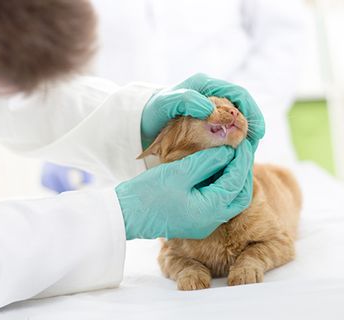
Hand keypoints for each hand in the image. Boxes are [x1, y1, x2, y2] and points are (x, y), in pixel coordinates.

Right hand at [116, 140, 253, 239]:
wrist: (125, 213)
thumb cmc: (147, 193)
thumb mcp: (179, 172)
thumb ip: (207, 161)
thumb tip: (228, 151)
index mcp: (209, 211)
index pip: (236, 182)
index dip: (242, 160)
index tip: (243, 142)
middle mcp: (210, 222)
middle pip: (239, 195)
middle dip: (243, 172)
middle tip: (242, 150)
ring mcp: (203, 223)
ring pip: (229, 200)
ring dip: (233, 179)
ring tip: (232, 157)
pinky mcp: (195, 220)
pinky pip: (217, 203)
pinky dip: (221, 186)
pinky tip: (217, 170)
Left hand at [141, 73, 264, 150]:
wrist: (143, 121)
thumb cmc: (154, 110)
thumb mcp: (167, 103)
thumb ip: (188, 101)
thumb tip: (212, 110)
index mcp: (206, 86)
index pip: (239, 95)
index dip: (251, 112)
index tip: (257, 133)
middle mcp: (212, 96)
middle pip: (241, 110)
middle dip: (250, 128)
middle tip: (252, 147)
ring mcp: (211, 111)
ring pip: (235, 123)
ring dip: (242, 138)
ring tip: (244, 154)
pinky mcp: (208, 125)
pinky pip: (225, 132)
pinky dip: (231, 143)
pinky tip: (232, 155)